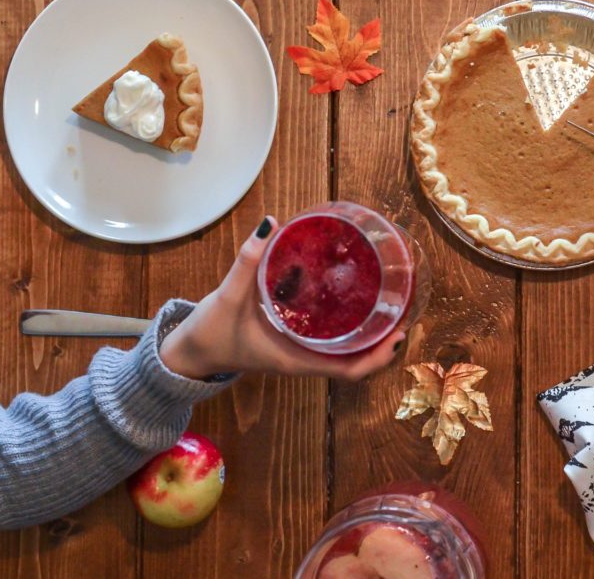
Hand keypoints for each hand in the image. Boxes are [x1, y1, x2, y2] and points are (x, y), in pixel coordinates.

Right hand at [159, 217, 404, 380]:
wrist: (189, 353)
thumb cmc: (210, 333)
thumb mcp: (228, 297)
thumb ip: (248, 261)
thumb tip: (269, 224)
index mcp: (296, 360)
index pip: (350, 370)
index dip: (379, 356)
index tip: (398, 334)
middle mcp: (305, 359)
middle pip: (357, 360)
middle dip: (383, 341)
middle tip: (403, 309)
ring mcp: (301, 352)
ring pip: (346, 350)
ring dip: (370, 333)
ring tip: (389, 301)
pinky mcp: (294, 341)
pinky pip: (330, 338)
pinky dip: (347, 324)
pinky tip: (353, 297)